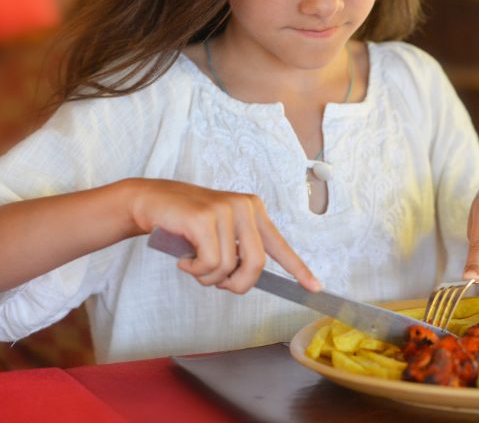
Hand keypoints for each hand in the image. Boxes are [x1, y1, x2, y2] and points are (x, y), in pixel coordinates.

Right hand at [128, 179, 320, 293]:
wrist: (152, 202)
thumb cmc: (187, 224)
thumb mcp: (221, 235)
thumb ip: (239, 253)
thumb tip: (246, 281)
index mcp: (255, 211)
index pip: (280, 245)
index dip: (298, 269)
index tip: (314, 287)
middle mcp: (246, 207)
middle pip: (256, 264)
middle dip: (238, 284)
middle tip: (219, 284)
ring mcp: (226, 210)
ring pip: (229, 267)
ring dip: (208, 278)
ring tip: (193, 265)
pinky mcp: (204, 218)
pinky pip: (210, 263)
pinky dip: (196, 271)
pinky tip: (184, 261)